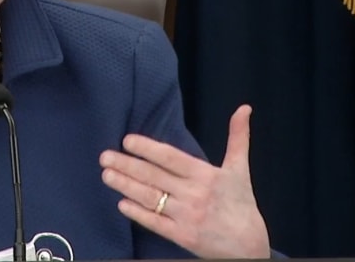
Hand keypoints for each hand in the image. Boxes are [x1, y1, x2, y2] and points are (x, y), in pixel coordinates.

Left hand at [99, 105, 269, 257]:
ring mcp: (186, 216)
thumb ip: (238, 137)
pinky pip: (154, 222)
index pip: (170, 157)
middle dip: (127, 165)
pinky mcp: (181, 236)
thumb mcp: (240, 169)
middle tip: (105, 156)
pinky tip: (121, 203)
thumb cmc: (242, 205)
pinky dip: (137, 213)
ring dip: (125, 185)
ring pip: (150, 197)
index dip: (147, 148)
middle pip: (154, 176)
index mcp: (206, 175)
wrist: (249, 247)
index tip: (127, 140)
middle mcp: (194, 194)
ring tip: (107, 175)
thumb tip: (244, 108)